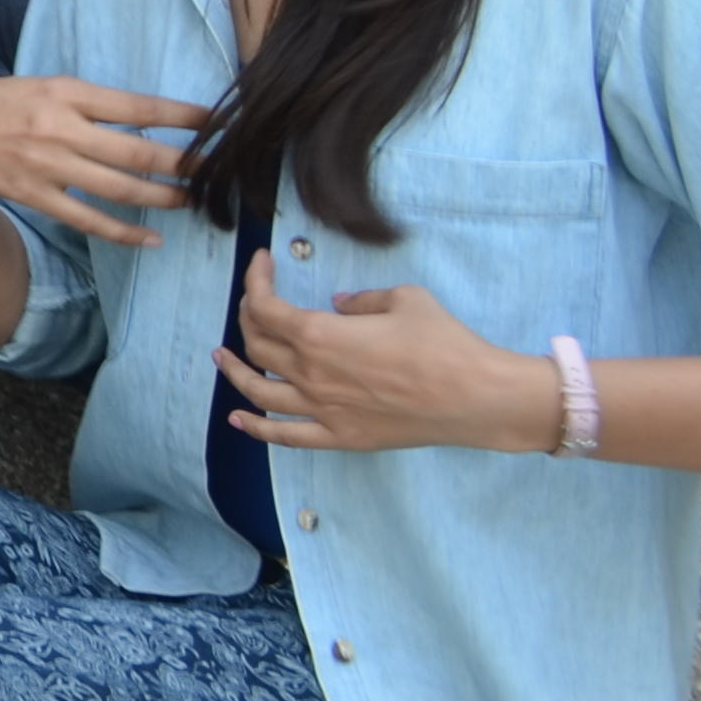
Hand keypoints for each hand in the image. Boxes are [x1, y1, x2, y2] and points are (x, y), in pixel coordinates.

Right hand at [0, 70, 212, 248]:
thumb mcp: (41, 87)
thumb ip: (87, 103)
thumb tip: (144, 119)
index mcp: (65, 92)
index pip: (139, 106)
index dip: (184, 116)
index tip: (219, 122)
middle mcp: (60, 128)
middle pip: (140, 151)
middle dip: (187, 164)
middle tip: (221, 172)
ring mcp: (47, 165)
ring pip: (121, 188)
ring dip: (165, 198)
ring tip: (195, 202)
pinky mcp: (34, 195)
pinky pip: (89, 220)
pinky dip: (125, 232)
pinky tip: (151, 238)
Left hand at [218, 251, 561, 457]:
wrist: (478, 398)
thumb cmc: (445, 344)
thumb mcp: (404, 300)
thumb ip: (361, 300)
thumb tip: (339, 306)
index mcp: (320, 335)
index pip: (265, 306)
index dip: (255, 280)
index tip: (263, 263)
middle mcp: (311, 374)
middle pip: (258, 343)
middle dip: (248, 317)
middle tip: (255, 302)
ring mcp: (323, 410)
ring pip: (259, 390)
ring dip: (235, 370)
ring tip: (223, 356)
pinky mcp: (341, 437)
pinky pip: (286, 436)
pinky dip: (256, 428)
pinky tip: (239, 419)